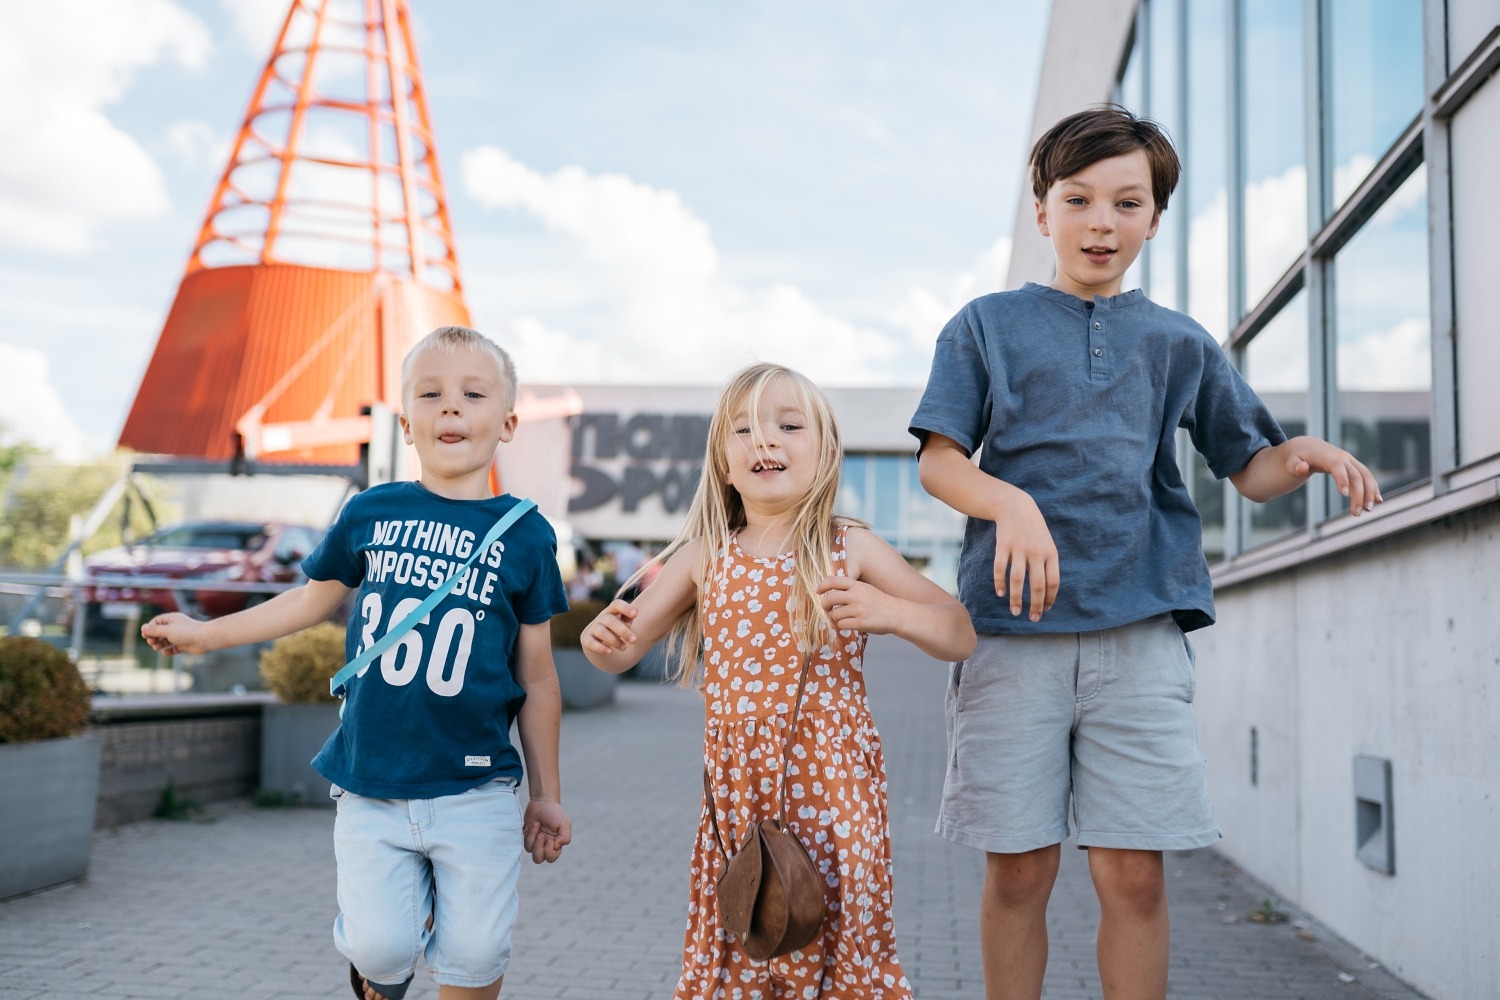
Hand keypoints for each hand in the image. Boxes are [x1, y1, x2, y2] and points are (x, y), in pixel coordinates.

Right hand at [140, 613, 209, 654]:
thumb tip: (143, 628)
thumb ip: (155, 630)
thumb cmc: (187, 632)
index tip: (146, 635)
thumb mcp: (168, 630)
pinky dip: (168, 651)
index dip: (149, 628)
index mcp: (172, 619)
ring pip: (165, 641)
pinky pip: (173, 648)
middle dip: (153, 637)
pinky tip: (166, 653)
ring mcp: (180, 636)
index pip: (156, 622)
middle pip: (159, 632)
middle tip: (152, 642)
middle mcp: (175, 627)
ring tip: (156, 647)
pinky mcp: (184, 645)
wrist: (205, 639)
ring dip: (159, 644)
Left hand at [523, 798, 570, 862]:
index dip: (549, 851)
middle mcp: (544, 845)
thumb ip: (565, 837)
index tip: (549, 839)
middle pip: (538, 859)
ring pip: (529, 850)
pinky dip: (527, 833)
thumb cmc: (555, 812)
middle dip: (538, 849)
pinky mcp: (526, 836)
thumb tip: (556, 847)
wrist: (543, 801)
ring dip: (532, 837)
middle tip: (540, 835)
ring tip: (536, 824)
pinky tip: (531, 824)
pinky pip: (522, 841)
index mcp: (555, 844)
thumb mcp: (565, 823)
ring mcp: (534, 841)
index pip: (551, 858)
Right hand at [580, 599, 637, 654]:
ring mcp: (593, 629)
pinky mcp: (587, 640)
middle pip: (610, 621)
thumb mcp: (625, 622)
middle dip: (623, 631)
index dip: (625, 608)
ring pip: (601, 632)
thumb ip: (630, 616)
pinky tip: (610, 652)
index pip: (616, 605)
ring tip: (625, 648)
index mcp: (612, 611)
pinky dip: (600, 648)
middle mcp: (601, 618)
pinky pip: (591, 643)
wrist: (601, 641)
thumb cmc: (617, 629)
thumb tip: (634, 612)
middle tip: (634, 640)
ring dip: (615, 641)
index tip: (635, 614)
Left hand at [816, 576, 897, 634]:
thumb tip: (828, 591)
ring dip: (836, 618)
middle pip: (829, 599)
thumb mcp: (865, 589)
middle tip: (827, 608)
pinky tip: (851, 623)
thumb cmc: (878, 601)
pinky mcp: (861, 623)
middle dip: (825, 605)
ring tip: (845, 617)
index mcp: (857, 585)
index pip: (833, 581)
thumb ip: (850, 588)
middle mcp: (857, 596)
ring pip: (835, 614)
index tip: (818, 591)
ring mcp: (859, 609)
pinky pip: (842, 624)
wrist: (896, 613)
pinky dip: (844, 625)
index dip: (822, 586)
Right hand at [990, 486, 1058, 620]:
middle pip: (1037, 584)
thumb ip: (1047, 565)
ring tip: (1015, 611)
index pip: (1053, 582)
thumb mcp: (1047, 545)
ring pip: (1017, 579)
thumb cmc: (1033, 531)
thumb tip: (1046, 593)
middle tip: (1032, 618)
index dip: (1049, 599)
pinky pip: (1001, 568)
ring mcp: (1019, 548)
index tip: (1045, 610)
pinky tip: (1000, 593)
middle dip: (1035, 605)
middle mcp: (1036, 552)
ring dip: (1016, 598)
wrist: (1016, 507)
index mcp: (1051, 553)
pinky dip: (1000, 583)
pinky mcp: (1003, 545)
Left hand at [1283, 437, 1382, 516]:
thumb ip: (1295, 466)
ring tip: (1368, 510)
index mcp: (1327, 456)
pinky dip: (1374, 487)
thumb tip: (1302, 468)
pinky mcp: (1354, 466)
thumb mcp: (1291, 461)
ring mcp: (1350, 461)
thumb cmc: (1297, 457)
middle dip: (1358, 494)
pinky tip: (1378, 501)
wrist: (1308, 447)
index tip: (1345, 495)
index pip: (1337, 466)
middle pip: (1355, 474)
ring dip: (1370, 492)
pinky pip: (1367, 476)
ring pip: (1366, 475)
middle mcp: (1342, 457)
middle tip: (1356, 513)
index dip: (1342, 479)